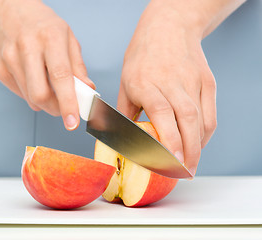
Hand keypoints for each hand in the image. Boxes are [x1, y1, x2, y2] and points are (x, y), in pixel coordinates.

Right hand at [0, 0, 94, 129]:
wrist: (9, 11)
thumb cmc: (44, 25)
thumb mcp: (68, 38)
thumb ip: (78, 67)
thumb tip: (87, 91)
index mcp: (50, 37)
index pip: (60, 77)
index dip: (68, 103)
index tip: (73, 121)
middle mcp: (27, 47)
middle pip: (40, 94)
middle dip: (56, 109)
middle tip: (64, 107)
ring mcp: (9, 58)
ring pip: (30, 98)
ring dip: (45, 102)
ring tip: (50, 87)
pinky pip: (20, 94)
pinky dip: (32, 95)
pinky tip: (35, 79)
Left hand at [117, 4, 216, 174]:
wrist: (169, 28)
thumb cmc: (142, 57)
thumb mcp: (126, 83)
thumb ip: (126, 113)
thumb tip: (123, 139)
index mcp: (146, 83)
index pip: (161, 114)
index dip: (168, 141)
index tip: (169, 163)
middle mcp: (172, 82)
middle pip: (186, 120)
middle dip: (186, 152)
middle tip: (182, 173)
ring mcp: (192, 82)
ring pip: (201, 120)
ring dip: (197, 146)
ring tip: (189, 164)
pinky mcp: (207, 82)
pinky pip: (210, 114)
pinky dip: (204, 133)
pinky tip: (196, 144)